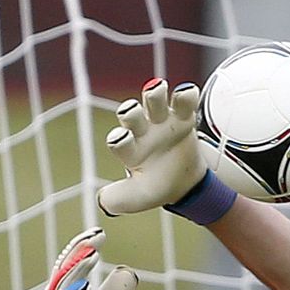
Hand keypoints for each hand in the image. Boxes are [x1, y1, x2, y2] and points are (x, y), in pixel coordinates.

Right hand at [36, 229, 136, 289]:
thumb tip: (128, 270)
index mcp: (67, 289)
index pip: (74, 263)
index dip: (84, 247)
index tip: (100, 233)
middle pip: (67, 269)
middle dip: (79, 252)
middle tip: (95, 236)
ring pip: (63, 287)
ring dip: (76, 271)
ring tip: (91, 256)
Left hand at [97, 78, 206, 216]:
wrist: (184, 185)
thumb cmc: (157, 189)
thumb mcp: (137, 198)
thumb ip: (118, 199)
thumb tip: (102, 201)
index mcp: (128, 149)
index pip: (120, 141)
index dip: (119, 140)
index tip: (121, 139)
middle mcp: (141, 131)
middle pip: (132, 116)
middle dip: (131, 112)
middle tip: (132, 111)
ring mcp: (162, 123)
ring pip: (154, 103)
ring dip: (153, 95)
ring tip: (156, 88)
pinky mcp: (183, 119)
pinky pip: (183, 104)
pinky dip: (185, 96)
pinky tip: (187, 91)